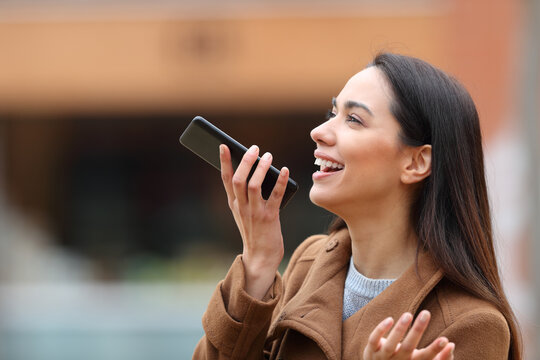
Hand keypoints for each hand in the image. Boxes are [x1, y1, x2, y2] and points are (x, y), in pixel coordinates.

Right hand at [219, 144, 289, 299]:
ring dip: (261, 169)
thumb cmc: (255, 231)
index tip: (224, 145)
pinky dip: (280, 182)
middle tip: (254, 148)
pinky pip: (275, 196)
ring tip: (268, 156)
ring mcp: (255, 213)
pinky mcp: (270, 218)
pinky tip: (285, 171)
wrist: (261, 257)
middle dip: (245, 161)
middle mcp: (242, 207)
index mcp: (234, 204)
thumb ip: (248, 194)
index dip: (224, 162)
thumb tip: (259, 170)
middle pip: (239, 180)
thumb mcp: (246, 212)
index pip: (226, 179)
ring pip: (254, 186)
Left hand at [363, 310, 454, 359]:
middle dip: (417, 331)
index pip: (425, 358)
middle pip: (408, 348)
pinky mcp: (370, 351)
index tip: (446, 340)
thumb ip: (437, 357)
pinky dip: (380, 330)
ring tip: (408, 314)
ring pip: (390, 344)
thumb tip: (451, 345)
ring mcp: (382, 357)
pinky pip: (374, 340)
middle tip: (426, 313)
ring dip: (400, 329)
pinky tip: (390, 319)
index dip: (435, 351)